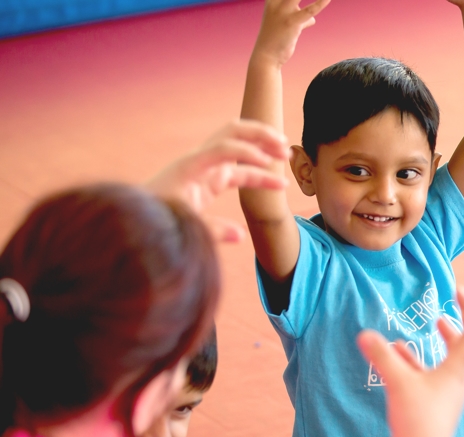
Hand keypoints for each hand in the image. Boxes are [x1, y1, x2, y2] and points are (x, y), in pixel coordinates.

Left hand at [146, 120, 289, 241]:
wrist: (135, 220)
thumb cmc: (155, 222)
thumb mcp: (182, 228)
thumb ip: (212, 231)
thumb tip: (241, 235)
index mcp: (190, 167)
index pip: (224, 148)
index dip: (248, 152)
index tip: (270, 164)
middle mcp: (199, 161)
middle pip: (233, 132)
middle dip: (259, 135)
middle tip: (284, 146)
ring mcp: (206, 168)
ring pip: (238, 146)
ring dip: (262, 146)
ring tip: (286, 154)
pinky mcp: (210, 180)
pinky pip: (239, 170)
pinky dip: (257, 172)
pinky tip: (276, 180)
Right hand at [251, 0, 330, 67]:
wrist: (267, 56)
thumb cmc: (277, 40)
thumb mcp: (290, 25)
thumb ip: (301, 18)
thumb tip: (312, 20)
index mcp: (273, 0)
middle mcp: (276, 2)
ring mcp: (283, 12)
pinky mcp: (292, 23)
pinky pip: (309, 10)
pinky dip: (320, 3)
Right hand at [357, 286, 463, 436]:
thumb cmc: (417, 420)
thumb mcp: (398, 383)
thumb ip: (382, 356)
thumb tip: (364, 334)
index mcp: (459, 369)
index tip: (458, 289)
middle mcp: (461, 378)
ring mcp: (452, 390)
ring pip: (460, 357)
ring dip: (452, 337)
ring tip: (438, 322)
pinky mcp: (439, 401)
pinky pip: (437, 372)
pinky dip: (425, 358)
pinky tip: (402, 352)